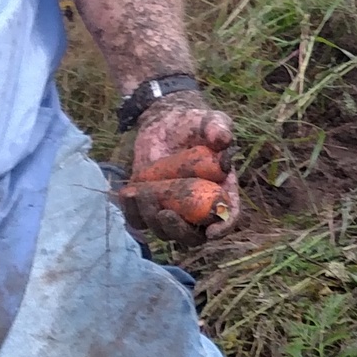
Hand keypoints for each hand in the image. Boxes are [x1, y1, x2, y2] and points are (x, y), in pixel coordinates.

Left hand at [121, 95, 242, 242]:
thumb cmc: (193, 124)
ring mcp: (172, 210)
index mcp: (221, 191)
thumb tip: (224, 140)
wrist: (165, 124)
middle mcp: (198, 208)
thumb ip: (218, 127)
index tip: (211, 231)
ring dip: (150, 217)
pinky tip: (127, 194)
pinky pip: (139, 221)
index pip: (228, 217)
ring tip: (140, 191)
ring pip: (163, 231)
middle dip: (178, 230)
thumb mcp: (209, 120)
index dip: (223, 228)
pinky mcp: (148, 206)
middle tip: (165, 213)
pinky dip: (131, 212)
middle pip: (192, 236)